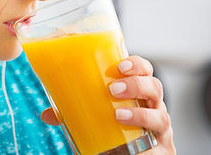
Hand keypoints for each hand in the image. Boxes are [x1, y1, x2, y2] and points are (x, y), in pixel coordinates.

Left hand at [40, 55, 175, 153]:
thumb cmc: (114, 129)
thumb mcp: (94, 116)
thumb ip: (72, 113)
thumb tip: (47, 114)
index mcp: (137, 92)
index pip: (144, 70)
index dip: (137, 64)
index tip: (120, 65)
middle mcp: (153, 106)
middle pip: (155, 87)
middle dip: (136, 85)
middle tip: (113, 89)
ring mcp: (160, 128)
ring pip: (161, 115)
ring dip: (141, 114)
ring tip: (119, 115)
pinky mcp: (163, 150)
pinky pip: (163, 146)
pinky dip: (151, 146)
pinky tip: (138, 148)